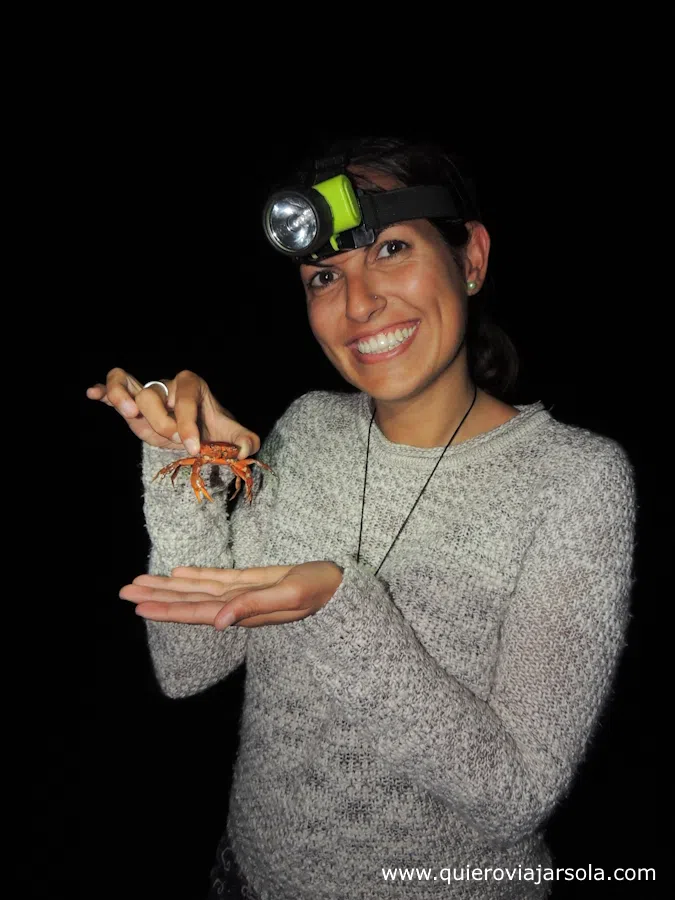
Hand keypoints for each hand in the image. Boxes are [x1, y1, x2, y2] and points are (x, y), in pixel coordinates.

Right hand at [86, 367, 259, 459]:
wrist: (192, 431)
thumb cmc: (209, 428)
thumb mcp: (230, 434)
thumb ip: (244, 440)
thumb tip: (248, 449)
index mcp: (192, 384)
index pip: (186, 400)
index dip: (189, 425)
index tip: (194, 448)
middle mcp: (166, 384)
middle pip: (154, 395)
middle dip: (162, 422)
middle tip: (173, 439)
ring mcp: (145, 390)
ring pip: (127, 382)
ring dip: (122, 396)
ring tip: (130, 413)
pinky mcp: (129, 401)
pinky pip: (113, 388)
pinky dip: (102, 391)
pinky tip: (93, 394)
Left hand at [119, 561, 343, 628]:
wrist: (341, 587)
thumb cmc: (320, 591)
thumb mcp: (289, 595)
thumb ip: (252, 606)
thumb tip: (217, 623)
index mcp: (242, 611)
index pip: (196, 611)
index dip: (167, 608)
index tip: (138, 605)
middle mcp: (237, 605)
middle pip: (189, 600)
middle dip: (157, 596)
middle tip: (124, 591)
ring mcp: (243, 593)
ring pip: (199, 589)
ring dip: (169, 586)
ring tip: (141, 582)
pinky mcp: (253, 580)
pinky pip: (218, 579)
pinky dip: (196, 575)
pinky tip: (179, 573)